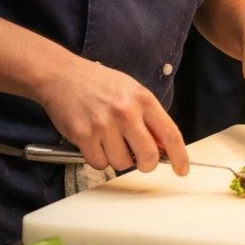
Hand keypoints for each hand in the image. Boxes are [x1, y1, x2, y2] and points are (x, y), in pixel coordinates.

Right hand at [35, 57, 187, 176]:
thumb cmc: (97, 83)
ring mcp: (104, 124)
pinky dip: (98, 158)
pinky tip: (94, 141)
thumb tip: (163, 146)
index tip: (182, 169)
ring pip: (122, 164)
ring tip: (108, 140)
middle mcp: (126, 111)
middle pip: (148, 156)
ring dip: (117, 159)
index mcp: (142, 99)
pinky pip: (99, 163)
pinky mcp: (84, 135)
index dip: (180, 157)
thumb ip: (148, 116)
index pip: (170, 134)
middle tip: (138, 158)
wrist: (62, 75)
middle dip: (146, 164)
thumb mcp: (131, 90)